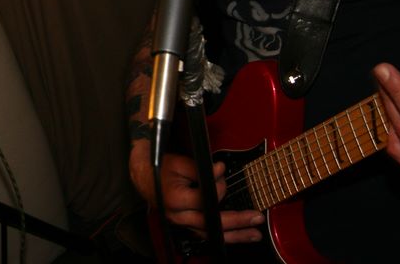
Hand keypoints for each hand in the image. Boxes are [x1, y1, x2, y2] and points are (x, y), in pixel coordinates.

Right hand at [129, 139, 263, 242]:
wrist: (142, 175)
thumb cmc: (159, 167)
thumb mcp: (179, 163)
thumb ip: (202, 169)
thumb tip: (221, 170)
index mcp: (176, 199)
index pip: (206, 199)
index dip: (218, 186)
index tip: (221, 172)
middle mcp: (179, 215)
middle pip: (212, 223)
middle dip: (238, 222)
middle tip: (256, 219)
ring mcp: (181, 222)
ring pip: (211, 234)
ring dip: (234, 236)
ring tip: (253, 235)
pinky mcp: (184, 224)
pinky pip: (206, 233)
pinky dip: (223, 236)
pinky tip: (237, 236)